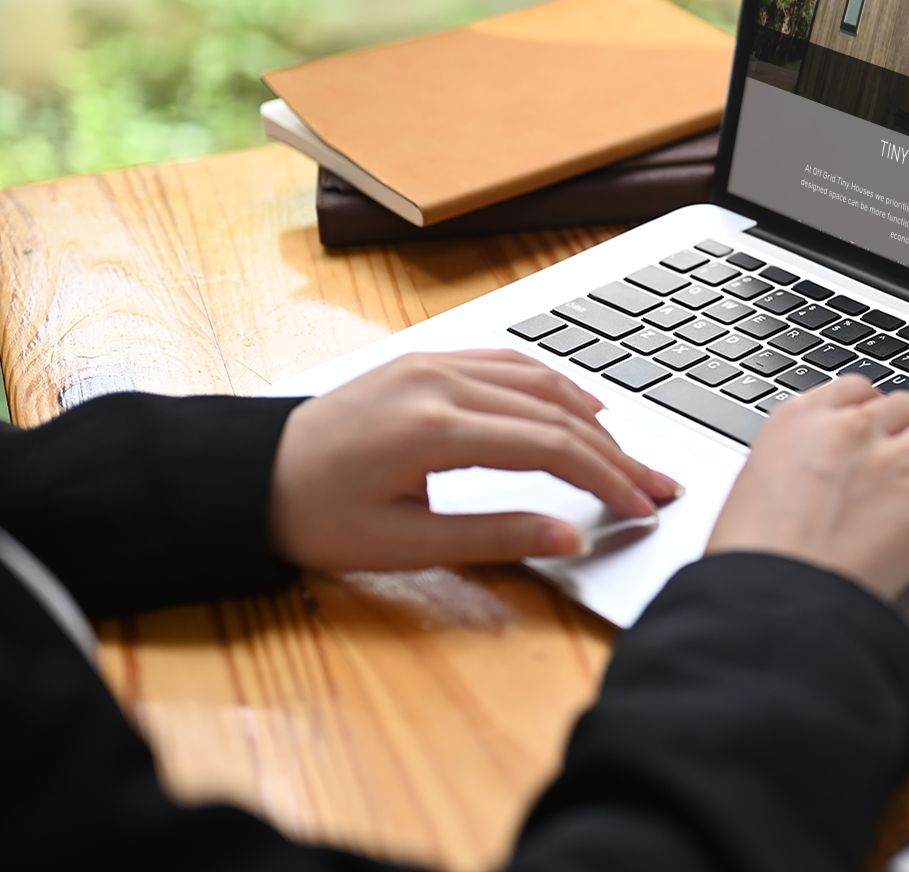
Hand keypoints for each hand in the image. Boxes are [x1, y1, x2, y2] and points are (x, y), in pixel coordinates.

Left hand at [271, 350, 681, 569]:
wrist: (250, 476)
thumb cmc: (316, 517)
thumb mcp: (405, 546)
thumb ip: (496, 537)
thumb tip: (571, 537)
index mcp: (435, 429)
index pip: (552, 447)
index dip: (607, 479)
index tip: (642, 508)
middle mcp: (441, 383)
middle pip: (558, 412)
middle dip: (617, 453)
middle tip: (659, 486)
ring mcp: (435, 364)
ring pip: (541, 380)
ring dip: (595, 418)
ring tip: (630, 456)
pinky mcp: (428, 361)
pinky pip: (510, 363)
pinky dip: (555, 387)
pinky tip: (580, 407)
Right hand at [706, 377, 908, 599]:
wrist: (766, 606)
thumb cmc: (749, 566)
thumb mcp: (751, 496)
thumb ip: (789, 473)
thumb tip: (809, 486)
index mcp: (796, 422)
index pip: (853, 390)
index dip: (878, 408)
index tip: (887, 421)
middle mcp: (849, 430)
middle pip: (906, 405)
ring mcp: (895, 463)